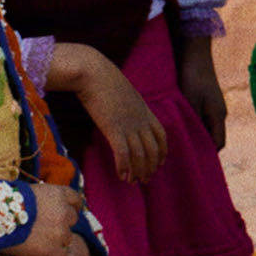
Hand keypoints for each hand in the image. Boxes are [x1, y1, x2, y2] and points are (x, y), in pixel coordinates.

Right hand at [0, 185, 82, 255]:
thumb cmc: (6, 203)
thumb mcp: (28, 191)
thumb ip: (43, 198)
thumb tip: (43, 203)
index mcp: (59, 194)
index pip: (75, 200)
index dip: (71, 207)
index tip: (66, 212)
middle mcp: (64, 212)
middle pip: (72, 220)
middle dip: (61, 224)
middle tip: (45, 229)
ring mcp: (60, 232)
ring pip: (66, 239)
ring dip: (56, 241)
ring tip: (37, 242)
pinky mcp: (53, 250)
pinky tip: (38, 254)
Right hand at [59, 45, 164, 183]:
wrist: (93, 73)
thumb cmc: (104, 81)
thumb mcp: (124, 94)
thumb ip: (129, 106)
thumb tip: (125, 113)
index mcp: (145, 111)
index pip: (161, 136)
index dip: (162, 152)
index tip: (159, 163)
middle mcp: (140, 120)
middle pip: (152, 149)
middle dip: (150, 167)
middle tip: (145, 180)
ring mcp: (128, 125)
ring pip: (140, 155)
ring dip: (138, 171)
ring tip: (133, 182)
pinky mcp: (114, 129)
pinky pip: (123, 153)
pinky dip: (124, 167)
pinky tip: (122, 175)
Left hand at [177, 34, 228, 151]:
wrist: (195, 54)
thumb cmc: (193, 77)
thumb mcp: (190, 102)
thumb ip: (191, 121)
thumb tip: (187, 140)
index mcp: (218, 115)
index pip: (218, 143)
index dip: (207, 154)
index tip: (192, 162)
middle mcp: (219, 113)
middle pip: (213, 137)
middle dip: (200, 146)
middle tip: (182, 154)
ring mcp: (213, 106)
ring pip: (206, 127)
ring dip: (195, 134)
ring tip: (179, 141)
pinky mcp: (206, 100)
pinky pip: (202, 118)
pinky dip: (193, 124)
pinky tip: (180, 124)